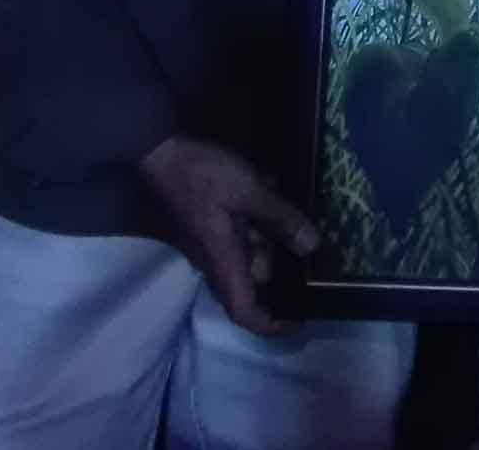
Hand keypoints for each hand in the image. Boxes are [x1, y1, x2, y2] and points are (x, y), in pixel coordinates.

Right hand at [139, 135, 319, 334]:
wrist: (163, 153)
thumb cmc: (203, 176)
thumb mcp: (249, 191)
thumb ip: (281, 218)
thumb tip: (312, 247)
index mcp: (223, 262)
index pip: (244, 312)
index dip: (271, 325)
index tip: (300, 319)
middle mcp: (216, 260)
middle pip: (255, 281)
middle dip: (282, 266)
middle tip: (314, 249)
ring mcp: (213, 243)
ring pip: (251, 254)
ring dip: (273, 237)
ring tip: (300, 215)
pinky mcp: (212, 226)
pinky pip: (243, 235)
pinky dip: (261, 222)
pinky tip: (276, 193)